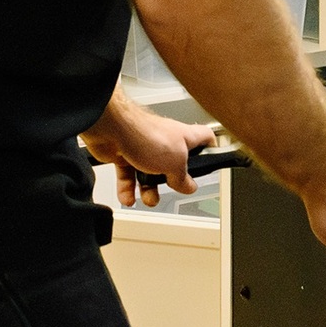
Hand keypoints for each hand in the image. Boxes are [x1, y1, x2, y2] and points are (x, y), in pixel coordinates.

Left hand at [83, 101, 215, 209]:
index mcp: (183, 137)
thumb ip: (183, 178)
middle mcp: (165, 141)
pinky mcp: (125, 154)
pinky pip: (128, 175)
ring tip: (149, 198)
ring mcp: (144, 147)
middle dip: (172, 179)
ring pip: (150, 172)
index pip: (205, 138)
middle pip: (175, 162)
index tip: (213, 160)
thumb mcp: (175, 162)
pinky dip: (128, 188)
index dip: (212, 148)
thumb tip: (189, 186)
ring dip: (149, 189)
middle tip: (173, 187)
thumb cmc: (145, 134)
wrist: (112, 128)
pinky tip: (129, 197)